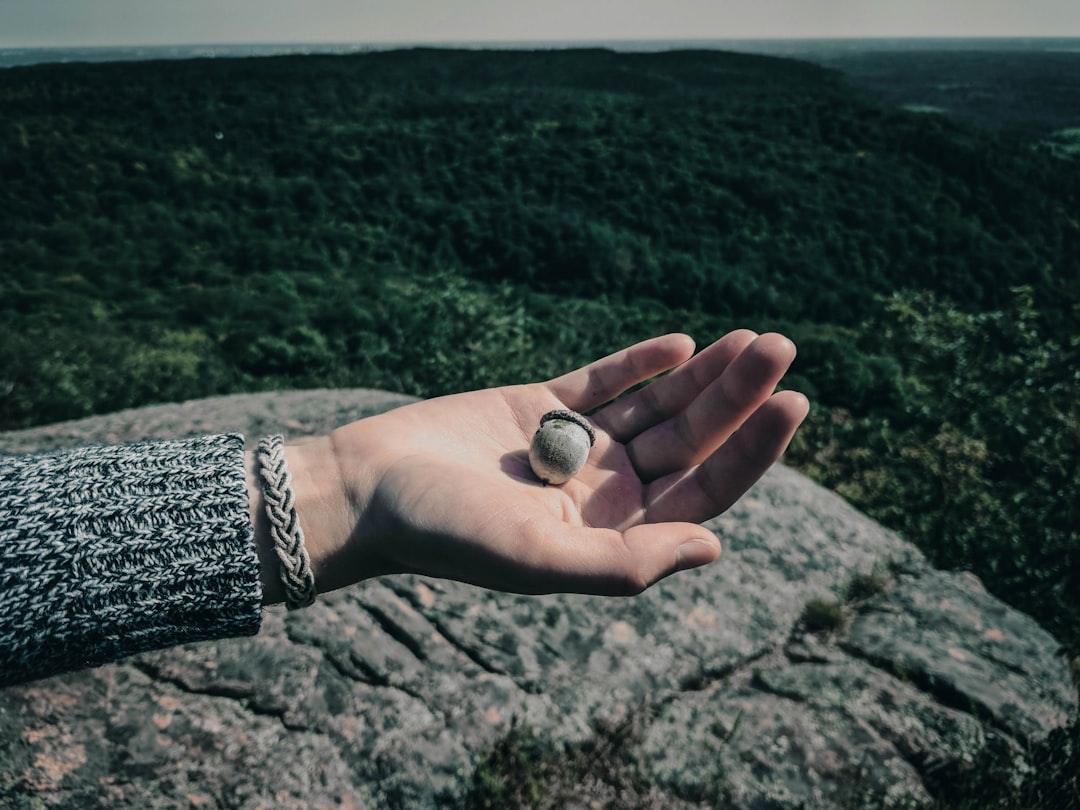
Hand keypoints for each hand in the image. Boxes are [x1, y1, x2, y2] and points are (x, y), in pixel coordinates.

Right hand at [255, 331, 807, 599]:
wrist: (369, 488)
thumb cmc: (446, 532)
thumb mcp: (538, 555)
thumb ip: (625, 562)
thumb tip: (713, 547)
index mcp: (610, 533)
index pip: (701, 492)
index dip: (750, 451)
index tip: (791, 406)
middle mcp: (601, 492)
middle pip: (688, 441)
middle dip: (737, 399)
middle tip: (782, 350)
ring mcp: (573, 448)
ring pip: (655, 406)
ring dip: (703, 374)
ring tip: (754, 339)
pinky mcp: (538, 409)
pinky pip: (603, 383)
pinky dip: (640, 363)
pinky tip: (683, 344)